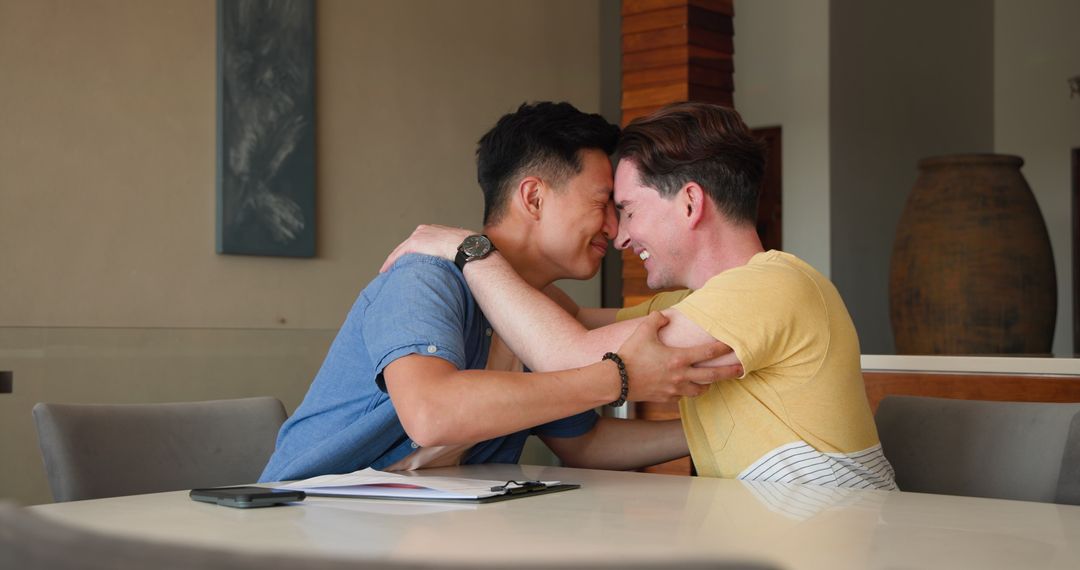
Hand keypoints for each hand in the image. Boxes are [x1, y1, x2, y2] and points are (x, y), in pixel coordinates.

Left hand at [380, 224, 474, 272]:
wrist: (466, 247)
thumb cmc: (468, 250)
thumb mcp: (459, 249)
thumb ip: (452, 253)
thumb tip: (456, 263)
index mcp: (434, 231)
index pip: (419, 242)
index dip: (413, 252)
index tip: (409, 260)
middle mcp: (424, 230)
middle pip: (407, 245)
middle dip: (400, 256)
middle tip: (394, 267)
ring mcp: (418, 236)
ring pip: (400, 250)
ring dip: (393, 261)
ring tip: (387, 271)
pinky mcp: (414, 243)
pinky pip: (397, 255)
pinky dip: (390, 263)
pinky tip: (385, 271)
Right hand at [615, 312, 740, 402]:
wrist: (615, 380)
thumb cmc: (630, 355)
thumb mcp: (642, 331)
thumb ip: (656, 320)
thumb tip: (664, 317)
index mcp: (679, 358)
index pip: (708, 352)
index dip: (724, 348)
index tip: (735, 345)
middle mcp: (681, 375)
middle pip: (713, 376)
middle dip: (729, 372)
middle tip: (742, 370)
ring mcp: (674, 389)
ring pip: (700, 390)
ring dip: (707, 385)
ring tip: (710, 380)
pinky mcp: (666, 398)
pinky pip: (682, 396)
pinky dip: (687, 391)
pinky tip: (685, 387)